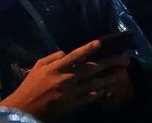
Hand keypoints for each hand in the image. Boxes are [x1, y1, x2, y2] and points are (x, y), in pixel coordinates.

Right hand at [1, 39, 131, 117]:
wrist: (26, 108)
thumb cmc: (30, 85)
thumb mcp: (38, 66)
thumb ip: (53, 57)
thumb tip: (66, 52)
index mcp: (56, 68)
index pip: (75, 55)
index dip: (88, 48)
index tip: (100, 43)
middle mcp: (66, 79)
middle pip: (92, 69)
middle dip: (110, 63)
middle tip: (124, 59)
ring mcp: (71, 93)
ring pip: (95, 83)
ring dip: (110, 78)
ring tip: (122, 73)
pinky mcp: (74, 104)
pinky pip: (90, 97)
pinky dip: (99, 93)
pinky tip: (107, 89)